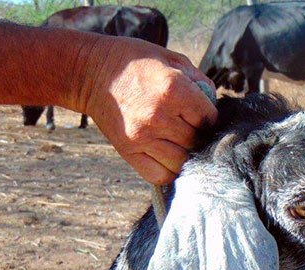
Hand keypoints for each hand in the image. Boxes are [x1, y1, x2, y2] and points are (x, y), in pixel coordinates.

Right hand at [80, 37, 217, 184]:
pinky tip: (166, 156)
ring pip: (182, 162)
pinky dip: (168, 170)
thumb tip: (214, 101)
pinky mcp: (129, 152)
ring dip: (184, 154)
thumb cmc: (132, 63)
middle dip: (198, 135)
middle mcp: (159, 116)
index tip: (202, 114)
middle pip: (197, 141)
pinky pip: (160, 175)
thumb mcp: (169, 58)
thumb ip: (197, 79)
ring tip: (177, 141)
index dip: (210, 117)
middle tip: (189, 127)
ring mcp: (143, 137)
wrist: (90, 73)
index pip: (209, 118)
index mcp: (173, 89)